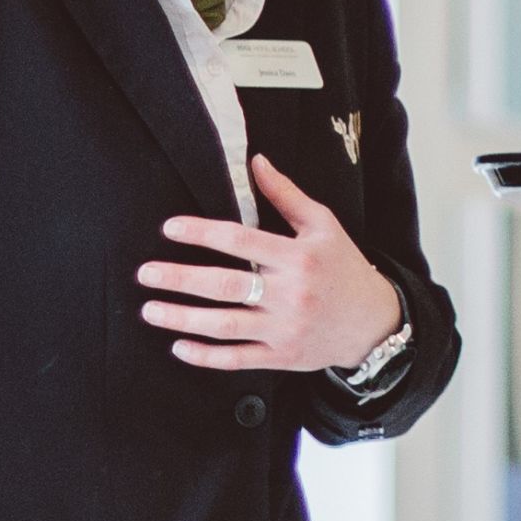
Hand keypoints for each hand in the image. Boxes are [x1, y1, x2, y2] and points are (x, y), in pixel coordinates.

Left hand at [139, 153, 406, 372]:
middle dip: (180, 279)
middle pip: (226, 285)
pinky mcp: (283, 356)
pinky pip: (238, 359)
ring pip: (226, 325)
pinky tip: (179, 347)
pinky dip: (207, 356)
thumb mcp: (323, 226)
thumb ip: (286, 195)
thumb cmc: (344, 268)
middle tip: (145, 274)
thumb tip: (256, 161)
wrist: (375, 322)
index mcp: (298, 257)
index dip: (202, 233)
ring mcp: (285, 328)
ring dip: (183, 318)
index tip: (170, 229)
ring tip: (151, 310)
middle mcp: (291, 294)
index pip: (241, 241)